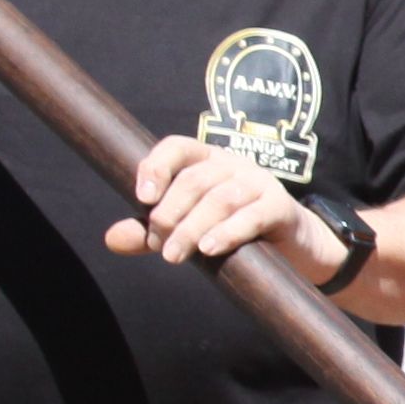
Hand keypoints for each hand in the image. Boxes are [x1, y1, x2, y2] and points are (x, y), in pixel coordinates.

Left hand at [110, 135, 327, 275]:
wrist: (292, 248)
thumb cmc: (234, 231)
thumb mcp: (188, 229)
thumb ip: (151, 232)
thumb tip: (111, 239)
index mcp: (208, 161)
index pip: (178, 147)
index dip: (157, 166)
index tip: (142, 198)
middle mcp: (234, 164)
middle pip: (195, 180)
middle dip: (170, 214)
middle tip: (159, 247)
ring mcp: (260, 182)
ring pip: (220, 199)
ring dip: (193, 228)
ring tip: (175, 256)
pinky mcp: (280, 207)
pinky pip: (252, 215)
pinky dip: (229, 232)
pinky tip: (210, 248)